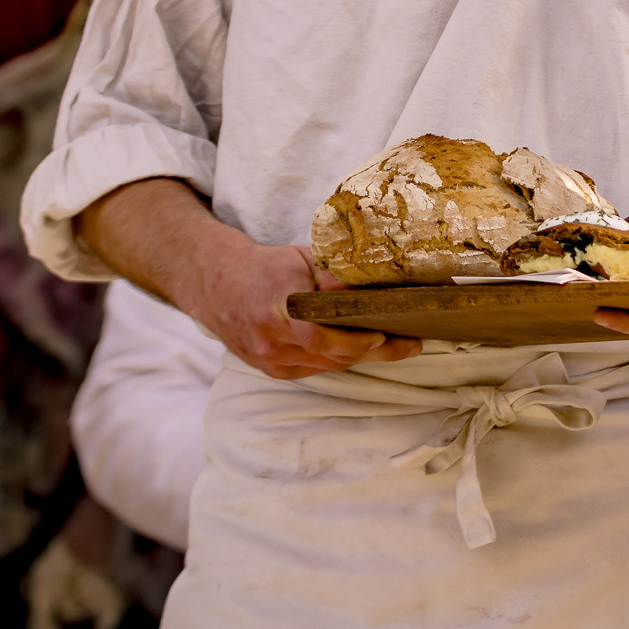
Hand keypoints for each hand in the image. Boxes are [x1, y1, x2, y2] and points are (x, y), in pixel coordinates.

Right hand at [77, 178, 420, 381]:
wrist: (216, 283)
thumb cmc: (265, 267)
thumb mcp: (300, 259)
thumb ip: (331, 277)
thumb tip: (365, 290)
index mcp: (278, 313)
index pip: (325, 339)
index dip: (360, 342)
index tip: (391, 336)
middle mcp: (272, 344)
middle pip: (334, 357)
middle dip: (376, 352)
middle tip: (412, 343)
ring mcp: (270, 361)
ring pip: (327, 367)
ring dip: (361, 358)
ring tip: (397, 345)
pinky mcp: (270, 369)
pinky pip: (314, 369)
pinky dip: (338, 359)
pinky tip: (362, 349)